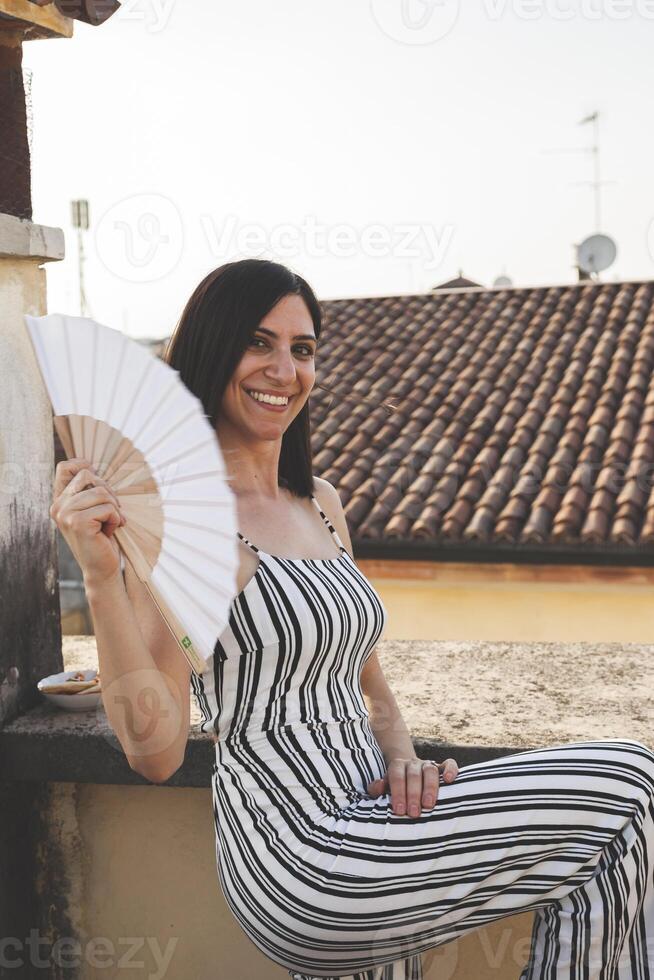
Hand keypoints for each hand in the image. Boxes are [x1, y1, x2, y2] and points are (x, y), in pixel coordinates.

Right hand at [50, 458, 126, 588]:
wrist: (102, 568)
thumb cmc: (102, 537)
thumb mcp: (94, 509)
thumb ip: (89, 490)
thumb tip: (89, 465)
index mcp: (59, 501)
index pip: (65, 467)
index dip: (84, 465)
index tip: (98, 481)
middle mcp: (57, 506)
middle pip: (88, 475)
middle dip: (108, 492)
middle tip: (112, 512)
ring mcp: (65, 514)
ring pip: (101, 492)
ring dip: (114, 509)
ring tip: (109, 524)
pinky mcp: (78, 522)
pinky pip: (108, 508)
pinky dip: (116, 519)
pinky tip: (109, 533)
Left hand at [366, 756, 458, 815]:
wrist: (407, 773)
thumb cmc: (395, 788)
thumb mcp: (383, 787)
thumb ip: (376, 788)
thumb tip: (380, 787)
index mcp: (397, 766)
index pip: (396, 776)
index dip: (398, 792)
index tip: (399, 810)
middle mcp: (413, 763)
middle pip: (413, 775)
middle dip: (413, 794)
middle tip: (414, 813)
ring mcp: (428, 764)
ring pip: (430, 770)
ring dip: (430, 787)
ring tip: (429, 805)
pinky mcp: (442, 767)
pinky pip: (449, 764)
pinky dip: (451, 770)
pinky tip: (449, 780)